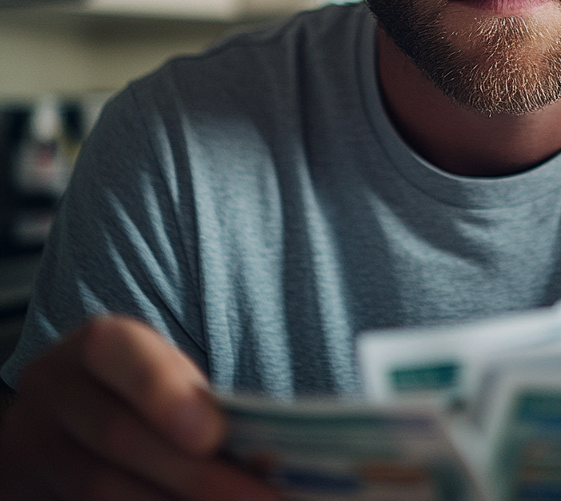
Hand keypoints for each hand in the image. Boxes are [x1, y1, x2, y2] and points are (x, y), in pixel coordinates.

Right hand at [0, 315, 279, 499]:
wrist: (71, 419)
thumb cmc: (143, 391)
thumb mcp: (166, 375)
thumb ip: (198, 404)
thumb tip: (261, 458)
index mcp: (95, 346)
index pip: (121, 355)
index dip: (164, 394)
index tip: (214, 436)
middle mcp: (52, 392)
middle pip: (120, 437)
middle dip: (194, 474)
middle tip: (260, 498)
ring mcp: (30, 450)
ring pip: (101, 491)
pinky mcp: (27, 496)